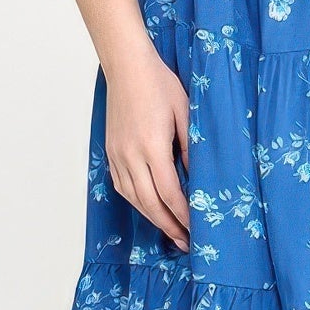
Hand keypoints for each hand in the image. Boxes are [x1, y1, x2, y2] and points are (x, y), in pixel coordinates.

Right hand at [103, 41, 190, 249]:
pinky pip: (122, 186)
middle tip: (186, 242)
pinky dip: (137, 202)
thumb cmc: (160, 84)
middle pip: (150, 203)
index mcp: (152, 147)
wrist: (127, 67)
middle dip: (169, 226)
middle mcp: (131, 155)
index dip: (184, 215)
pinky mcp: (111, 151)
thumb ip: (192, 148)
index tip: (198, 229)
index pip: (170, 193)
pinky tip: (150, 207)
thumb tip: (198, 178)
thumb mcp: (186, 114)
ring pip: (133, 198)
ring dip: (152, 218)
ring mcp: (117, 154)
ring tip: (170, 231)